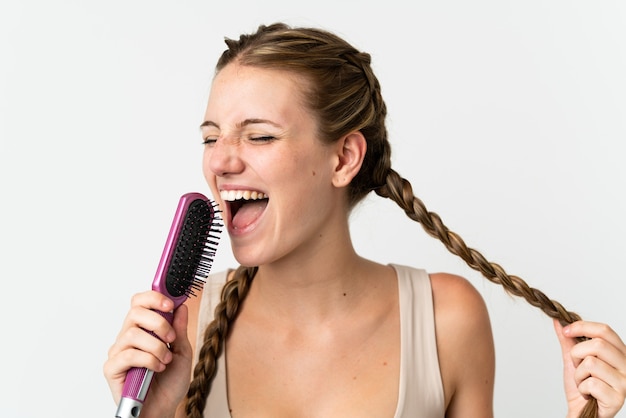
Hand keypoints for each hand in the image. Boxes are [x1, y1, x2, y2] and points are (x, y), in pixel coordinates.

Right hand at [104, 291, 192, 417]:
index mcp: (144, 330)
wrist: (163, 409)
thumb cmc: (170, 383)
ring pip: (132, 334)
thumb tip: (180, 307)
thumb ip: (180, 329)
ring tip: (166, 360)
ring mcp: (119, 353)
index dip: (153, 297)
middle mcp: (128, 338)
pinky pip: (127, 355)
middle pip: (134, 312)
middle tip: (171, 338)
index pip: (140, 302)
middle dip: (158, 322)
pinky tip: (156, 368)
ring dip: (156, 346)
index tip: (170, 303)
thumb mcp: (182, 352)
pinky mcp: (112, 368)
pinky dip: (148, 360)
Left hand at [554, 319, 625, 417]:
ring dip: (578, 375)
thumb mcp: (573, 359)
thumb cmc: (582, 386)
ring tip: (583, 382)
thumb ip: (568, 340)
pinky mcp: (618, 398)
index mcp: (619, 353)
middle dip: (577, 354)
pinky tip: (588, 394)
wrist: (582, 411)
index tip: (566, 331)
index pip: (605, 330)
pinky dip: (582, 388)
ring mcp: (625, 382)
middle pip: (598, 344)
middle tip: (577, 366)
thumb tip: (558, 320)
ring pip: (591, 363)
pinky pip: (591, 383)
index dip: (582, 327)